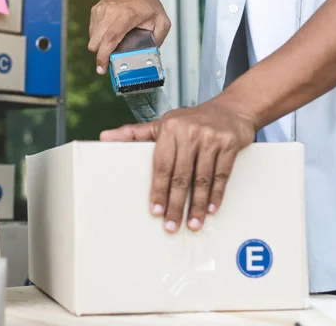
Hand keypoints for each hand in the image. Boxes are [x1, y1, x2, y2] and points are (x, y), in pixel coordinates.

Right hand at [88, 0, 170, 74]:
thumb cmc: (147, 3)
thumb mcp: (161, 21)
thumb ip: (158, 39)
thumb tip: (149, 55)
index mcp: (127, 14)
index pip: (110, 38)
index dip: (104, 56)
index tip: (101, 69)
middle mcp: (110, 11)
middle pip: (96, 42)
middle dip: (101, 55)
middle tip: (110, 60)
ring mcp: (100, 10)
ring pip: (92, 39)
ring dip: (101, 46)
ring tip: (114, 42)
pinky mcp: (95, 11)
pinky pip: (92, 32)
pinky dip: (99, 37)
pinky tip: (110, 32)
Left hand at [100, 99, 256, 232]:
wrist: (231, 108)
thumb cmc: (191, 120)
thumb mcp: (162, 123)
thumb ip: (134, 133)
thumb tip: (104, 137)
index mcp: (169, 129)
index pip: (161, 166)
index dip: (158, 190)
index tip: (155, 211)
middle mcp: (190, 133)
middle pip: (181, 176)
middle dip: (175, 204)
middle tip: (171, 225)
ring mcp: (211, 139)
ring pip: (202, 179)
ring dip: (197, 205)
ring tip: (192, 224)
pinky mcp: (230, 145)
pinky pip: (222, 175)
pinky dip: (216, 195)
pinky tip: (211, 210)